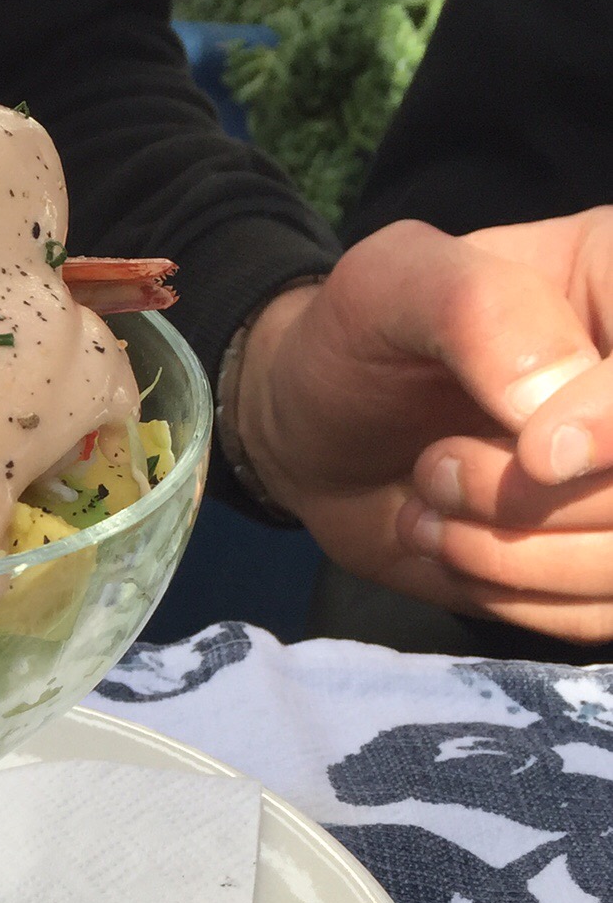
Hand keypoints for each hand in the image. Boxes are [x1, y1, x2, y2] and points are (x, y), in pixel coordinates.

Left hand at [235, 209, 612, 643]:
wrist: (316, 433)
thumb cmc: (358, 342)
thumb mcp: (389, 285)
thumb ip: (482, 311)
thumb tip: (557, 409)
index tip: (536, 452)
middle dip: (542, 501)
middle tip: (434, 468)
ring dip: (514, 553)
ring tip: (428, 503)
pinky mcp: (598, 565)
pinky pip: (596, 617)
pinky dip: (512, 596)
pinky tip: (449, 546)